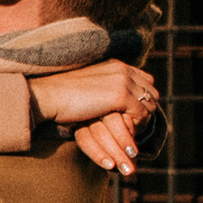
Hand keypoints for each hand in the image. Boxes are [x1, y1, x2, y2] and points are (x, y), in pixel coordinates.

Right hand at [28, 60, 158, 175]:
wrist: (50, 95)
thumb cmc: (62, 96)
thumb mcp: (90, 88)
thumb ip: (106, 90)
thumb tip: (116, 104)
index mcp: (115, 65)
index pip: (145, 80)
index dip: (144, 98)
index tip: (136, 116)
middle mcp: (121, 69)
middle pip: (152, 91)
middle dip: (148, 110)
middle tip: (139, 129)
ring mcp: (122, 81)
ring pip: (149, 104)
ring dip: (144, 122)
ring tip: (135, 136)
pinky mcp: (119, 95)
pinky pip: (142, 114)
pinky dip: (138, 127)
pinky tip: (128, 136)